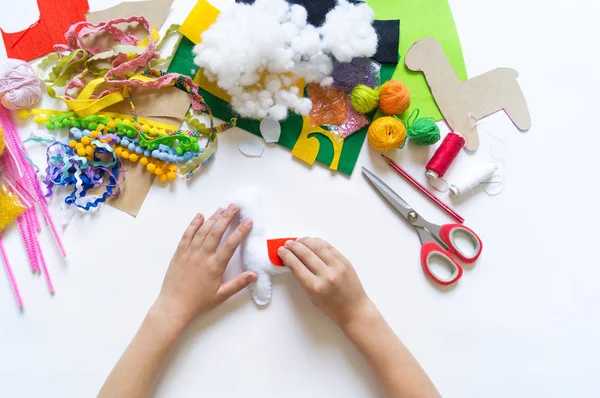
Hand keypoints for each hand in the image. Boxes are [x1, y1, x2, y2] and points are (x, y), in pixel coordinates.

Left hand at [154, 205, 257, 329]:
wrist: (174, 306)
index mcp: (214, 266)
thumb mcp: (221, 296)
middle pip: (216, 232)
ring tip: (222, 208)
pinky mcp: (179, 254)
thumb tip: (254, 274)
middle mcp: (202, 256)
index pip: (230, 244)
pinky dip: (193, 224)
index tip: (248, 221)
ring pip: (202, 231)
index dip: (240, 231)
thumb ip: (238, 284)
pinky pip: (187, 235)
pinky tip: (199, 216)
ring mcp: (189, 253)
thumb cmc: (199, 303)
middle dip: (226, 217)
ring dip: (212, 218)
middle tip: (234, 206)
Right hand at [278, 237, 372, 327]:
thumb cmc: (331, 306)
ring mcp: (337, 267)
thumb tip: (293, 260)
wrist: (354, 309)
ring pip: (318, 247)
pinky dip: (318, 242)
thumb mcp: (311, 296)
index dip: (286, 256)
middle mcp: (326, 275)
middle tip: (287, 244)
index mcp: (315, 287)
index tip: (281, 251)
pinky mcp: (345, 261)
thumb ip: (302, 278)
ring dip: (305, 241)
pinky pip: (329, 247)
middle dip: (293, 246)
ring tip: (297, 241)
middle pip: (305, 254)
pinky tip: (311, 241)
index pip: (296, 266)